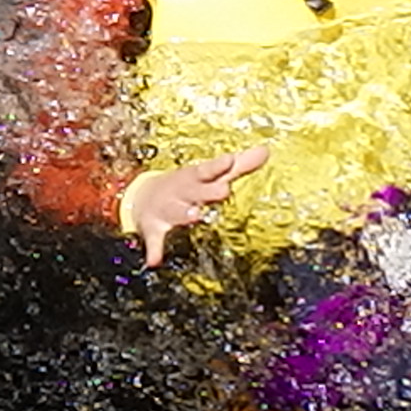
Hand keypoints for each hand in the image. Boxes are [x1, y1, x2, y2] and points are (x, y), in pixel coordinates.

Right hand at [126, 146, 270, 266]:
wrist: (143, 196)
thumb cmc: (187, 185)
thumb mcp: (208, 174)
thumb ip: (239, 165)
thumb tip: (266, 151)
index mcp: (196, 177)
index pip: (208, 170)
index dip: (218, 166)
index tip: (229, 160)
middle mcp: (182, 192)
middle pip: (196, 190)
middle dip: (208, 191)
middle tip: (224, 191)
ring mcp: (168, 209)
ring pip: (177, 211)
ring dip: (185, 213)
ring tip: (194, 216)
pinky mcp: (155, 228)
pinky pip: (155, 240)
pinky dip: (154, 250)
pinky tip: (155, 260)